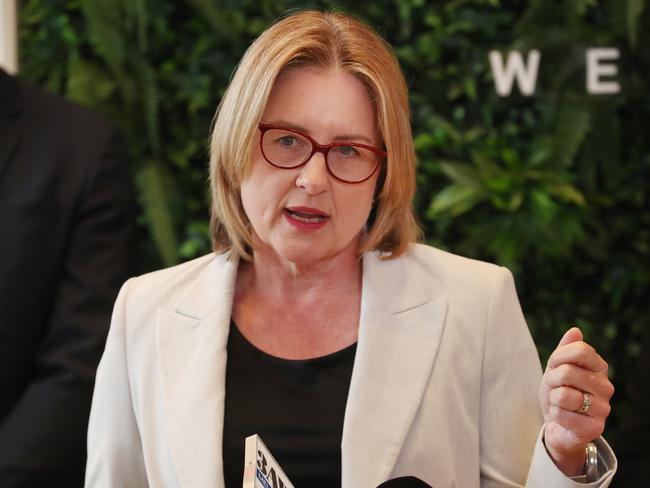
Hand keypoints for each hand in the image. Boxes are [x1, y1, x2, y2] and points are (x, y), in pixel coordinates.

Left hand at [539, 327, 613, 475]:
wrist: (557, 424)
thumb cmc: (558, 391)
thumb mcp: (556, 367)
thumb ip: (564, 349)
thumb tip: (575, 331)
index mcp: (599, 368)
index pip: (580, 350)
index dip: (558, 357)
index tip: (554, 366)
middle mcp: (606, 387)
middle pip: (568, 372)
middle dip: (552, 380)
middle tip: (556, 388)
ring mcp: (603, 408)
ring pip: (563, 395)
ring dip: (553, 399)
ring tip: (559, 403)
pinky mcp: (594, 428)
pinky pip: (562, 415)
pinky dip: (555, 415)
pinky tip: (563, 418)